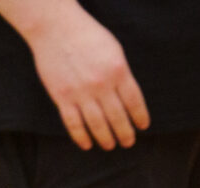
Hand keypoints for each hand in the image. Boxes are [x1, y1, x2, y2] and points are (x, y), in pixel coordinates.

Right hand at [18, 2, 148, 149]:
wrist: (56, 29)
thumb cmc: (87, 36)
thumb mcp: (113, 49)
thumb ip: (120, 72)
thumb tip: (126, 96)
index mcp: (118, 71)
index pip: (134, 101)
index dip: (140, 116)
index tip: (143, 127)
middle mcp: (101, 85)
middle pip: (117, 116)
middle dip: (125, 133)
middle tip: (128, 143)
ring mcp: (81, 93)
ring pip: (97, 124)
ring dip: (105, 138)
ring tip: (110, 146)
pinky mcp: (62, 98)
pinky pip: (73, 123)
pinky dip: (81, 136)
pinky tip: (87, 144)